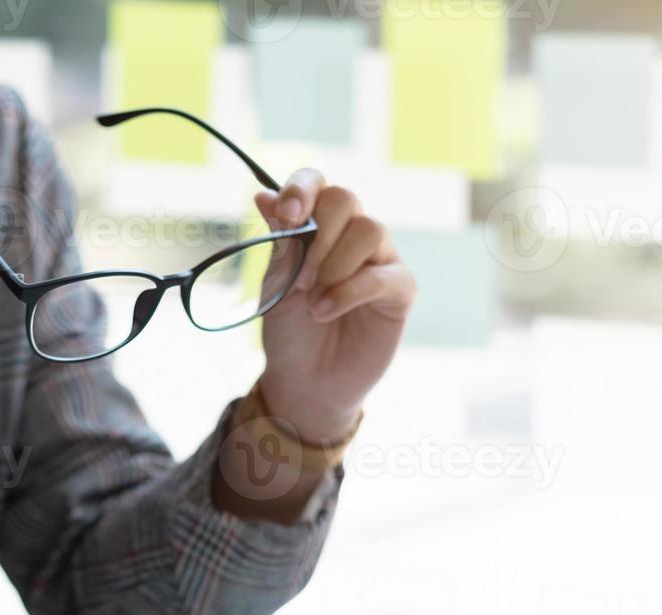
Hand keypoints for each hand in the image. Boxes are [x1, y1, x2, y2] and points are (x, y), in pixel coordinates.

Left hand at [252, 170, 415, 441]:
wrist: (305, 383)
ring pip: (370, 230)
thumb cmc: (290, 332)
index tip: (285, 215)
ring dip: (333, 264)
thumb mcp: (275, 285)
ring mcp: (379, 260)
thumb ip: (279, 242)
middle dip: (317, 235)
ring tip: (311, 299)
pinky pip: (382, 274)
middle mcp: (350, 235)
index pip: (316, 183)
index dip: (301, 189)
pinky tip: (324, 311)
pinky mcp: (399, 291)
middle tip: (299, 278)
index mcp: (317, 227)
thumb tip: (262, 194)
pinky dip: (349, 291)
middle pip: (345, 200)